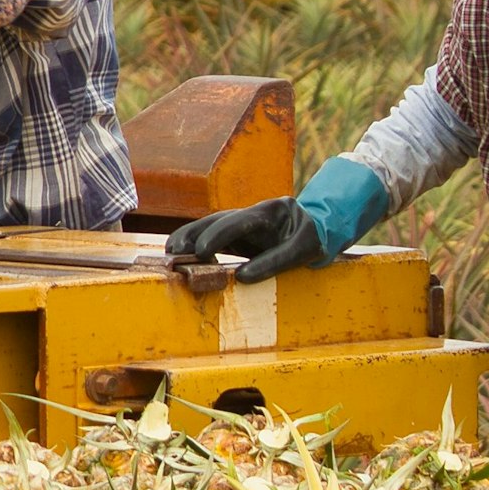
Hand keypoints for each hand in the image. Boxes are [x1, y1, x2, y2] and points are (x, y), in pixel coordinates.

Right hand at [163, 194, 327, 284]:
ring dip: (188, 239)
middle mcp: (248, 214)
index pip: (237, 221)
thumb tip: (241, 277)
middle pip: (215, 221)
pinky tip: (180, 256)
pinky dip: (194, 245)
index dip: (217, 235)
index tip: (201, 251)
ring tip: (171, 255)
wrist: (318, 229)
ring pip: (207, 226)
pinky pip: (210, 237)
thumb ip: (274, 261)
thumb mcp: (304, 250)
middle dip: (194, 236)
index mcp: (268, 212)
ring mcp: (240, 224)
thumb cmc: (312, 238)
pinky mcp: (235, 236)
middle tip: (176, 254)